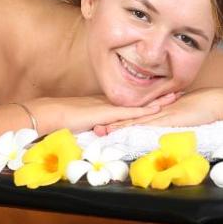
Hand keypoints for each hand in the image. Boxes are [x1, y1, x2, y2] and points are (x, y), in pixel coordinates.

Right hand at [37, 93, 180, 134]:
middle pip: (137, 98)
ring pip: (137, 103)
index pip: (129, 101)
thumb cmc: (56, 121)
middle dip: (158, 95)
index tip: (161, 95)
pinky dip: (144, 109)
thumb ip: (88, 127)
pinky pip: (128, 112)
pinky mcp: (105, 114)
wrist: (45, 115)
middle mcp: (107, 103)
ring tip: (175, 95)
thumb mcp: (77, 123)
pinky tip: (158, 107)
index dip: (146, 98)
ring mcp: (107, 107)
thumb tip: (94, 133)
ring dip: (157, 100)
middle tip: (177, 90)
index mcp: (101, 105)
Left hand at [92, 89, 222, 134]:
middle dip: (112, 123)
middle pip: (130, 118)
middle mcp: (156, 112)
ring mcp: (161, 115)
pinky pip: (150, 125)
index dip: (118, 120)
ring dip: (120, 127)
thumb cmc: (200, 109)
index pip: (134, 116)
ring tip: (103, 131)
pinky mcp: (169, 120)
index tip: (102, 124)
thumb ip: (168, 120)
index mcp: (157, 111)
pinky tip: (128, 132)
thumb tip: (160, 128)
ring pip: (136, 122)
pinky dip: (137, 129)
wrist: (213, 103)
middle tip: (94, 128)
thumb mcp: (179, 115)